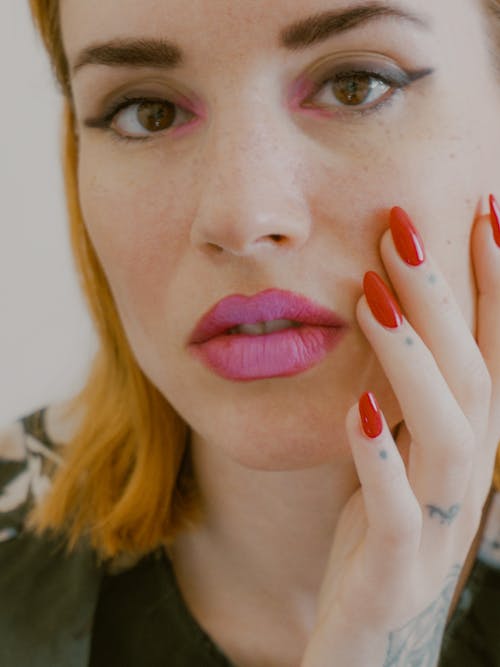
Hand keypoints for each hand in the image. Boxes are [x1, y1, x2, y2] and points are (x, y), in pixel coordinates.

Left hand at [301, 200, 499, 666]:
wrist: (371, 634)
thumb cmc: (385, 529)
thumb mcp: (403, 454)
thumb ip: (410, 398)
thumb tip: (399, 320)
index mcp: (468, 442)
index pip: (490, 348)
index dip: (493, 283)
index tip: (482, 211)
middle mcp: (467, 473)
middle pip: (471, 372)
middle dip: (444, 296)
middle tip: (404, 227)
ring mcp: (438, 519)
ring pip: (446, 430)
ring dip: (413, 359)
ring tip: (372, 296)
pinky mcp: (396, 563)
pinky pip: (397, 507)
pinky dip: (379, 456)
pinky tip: (356, 408)